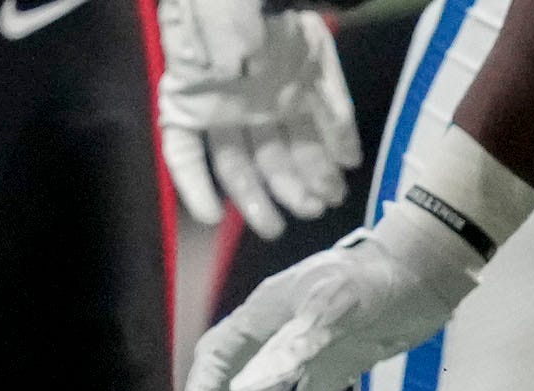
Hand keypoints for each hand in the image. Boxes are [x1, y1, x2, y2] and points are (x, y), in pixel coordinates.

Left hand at [161, 10, 356, 241]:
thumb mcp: (318, 61)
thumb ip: (334, 109)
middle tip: (310, 211)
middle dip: (293, 189)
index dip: (316, 172)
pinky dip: (194, 187)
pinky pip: (182, 154)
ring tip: (274, 226)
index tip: (331, 196)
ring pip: (235, 164)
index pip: (302, 142)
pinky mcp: (182, 108)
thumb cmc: (274, 15)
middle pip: (271, 159)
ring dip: (254, 198)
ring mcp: (217, 110)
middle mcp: (253, 106)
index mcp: (286, 92)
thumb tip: (350, 159)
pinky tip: (212, 216)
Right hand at [181, 212, 478, 390]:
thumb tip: (246, 390)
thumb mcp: (334, 304)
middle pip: (234, 385)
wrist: (423, 275)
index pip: (217, 360)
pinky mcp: (334, 369)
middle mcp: (277, 334)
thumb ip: (293, 346)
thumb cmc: (373, 277)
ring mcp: (306, 354)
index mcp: (263, 312)